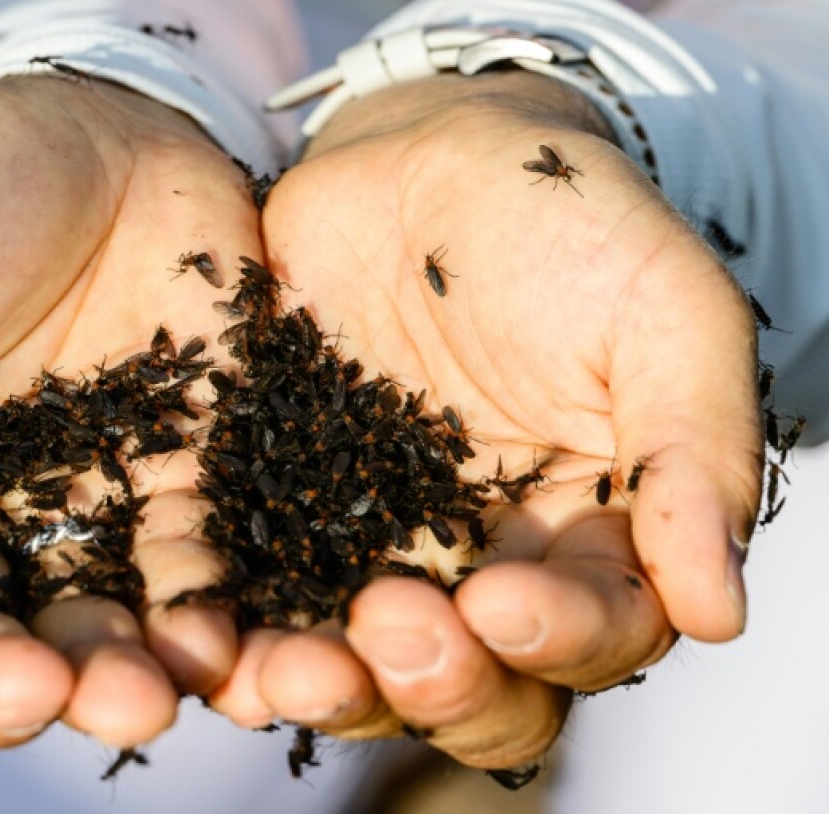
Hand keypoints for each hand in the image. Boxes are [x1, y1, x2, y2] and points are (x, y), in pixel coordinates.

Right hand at [0, 77, 262, 748]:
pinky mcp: (185, 482)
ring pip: (100, 619)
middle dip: (13, 680)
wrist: (106, 136)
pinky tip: (234, 648)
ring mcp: (93, 506)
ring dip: (123, 673)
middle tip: (47, 695)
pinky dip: (215, 613)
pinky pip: (202, 564)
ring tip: (150, 696)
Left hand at [206, 73, 761, 768]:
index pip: (595, 632)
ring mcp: (371, 540)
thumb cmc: (563, 224)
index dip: (560, 640)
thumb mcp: (660, 315)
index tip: (503, 602)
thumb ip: (695, 452)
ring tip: (282, 666)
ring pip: (356, 660)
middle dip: (436, 681)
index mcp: (588, 536)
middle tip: (390, 627)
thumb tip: (717, 610)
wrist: (426, 156)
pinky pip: (254, 583)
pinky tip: (203, 625)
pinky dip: (235, 621)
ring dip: (326, 682)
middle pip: (472, 681)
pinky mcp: (277, 506)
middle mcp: (481, 563)